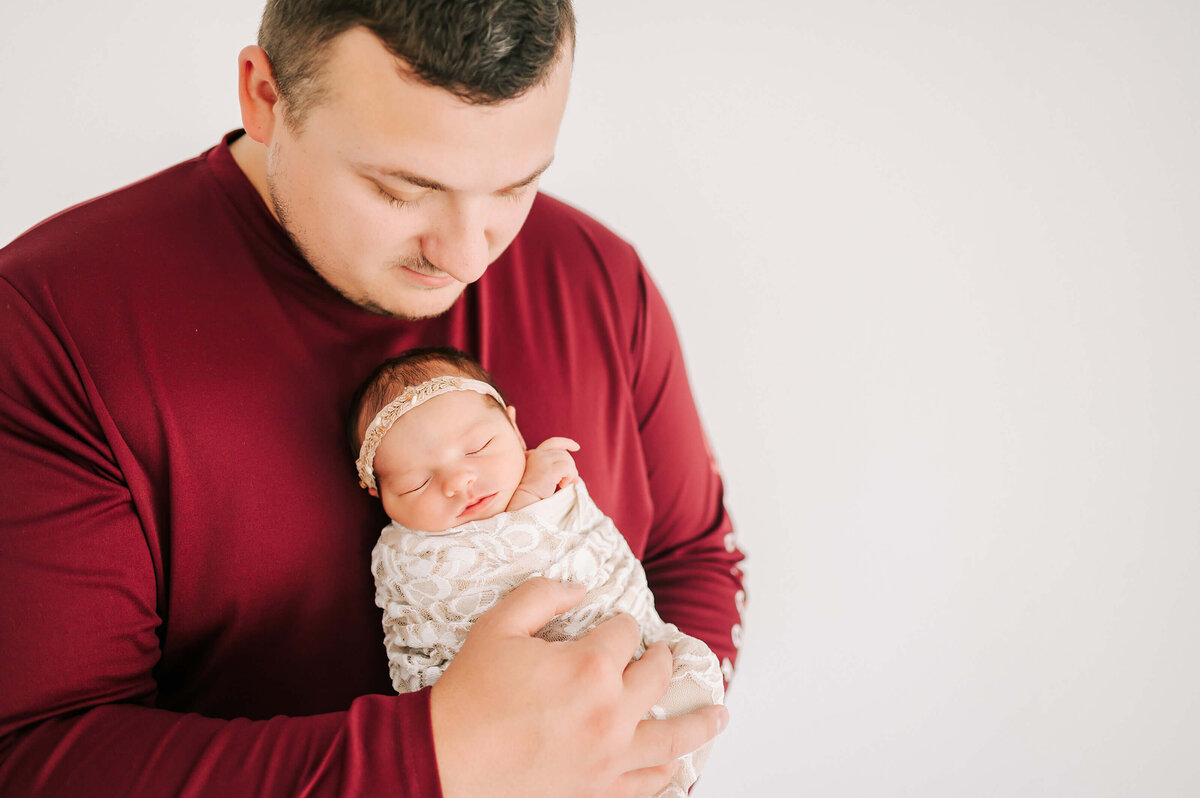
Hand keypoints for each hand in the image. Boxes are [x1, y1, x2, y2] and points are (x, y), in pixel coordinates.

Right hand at [429, 578, 728, 797]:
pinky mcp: (599, 791)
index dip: (619, 625)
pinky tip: (678, 765)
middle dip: (662, 660)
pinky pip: (649, 783)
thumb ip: (542, 595)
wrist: (444, 762)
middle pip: (657, 677)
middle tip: (666, 655)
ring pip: (674, 737)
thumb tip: (580, 588)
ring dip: (701, 722)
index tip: (612, 627)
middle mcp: (611, 711)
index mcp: (589, 666)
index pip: (625, 633)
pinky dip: (669, 773)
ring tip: (719, 714)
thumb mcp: (497, 626)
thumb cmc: (469, 694)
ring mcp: (610, 757)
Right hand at [507, 437, 580, 509]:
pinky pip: (567, 468)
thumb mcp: (544, 476)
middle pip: (564, 454)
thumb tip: (575, 472)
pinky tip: (562, 486)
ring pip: (567, 460)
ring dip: (571, 473)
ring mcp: (542, 460)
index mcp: (534, 454)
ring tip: (564, 485)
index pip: (553, 443)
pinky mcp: (548, 470)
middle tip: (573, 481)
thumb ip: (554, 467)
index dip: (566, 443)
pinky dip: (569, 476)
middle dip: (572, 466)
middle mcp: (537, 454)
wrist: (525, 503)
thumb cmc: (534, 493)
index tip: (577, 447)